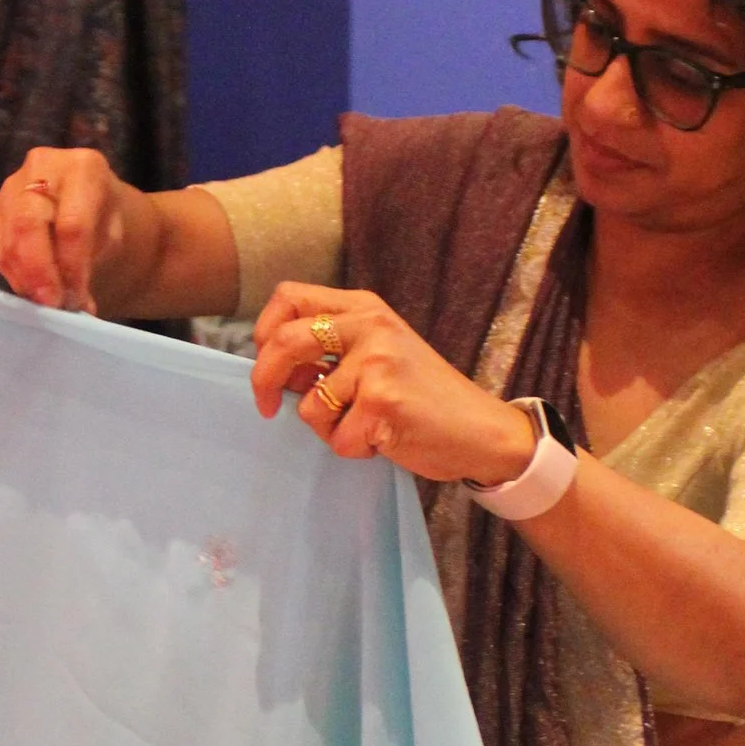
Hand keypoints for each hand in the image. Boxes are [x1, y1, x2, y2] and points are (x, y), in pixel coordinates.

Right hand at [0, 146, 124, 310]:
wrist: (88, 197)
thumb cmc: (103, 215)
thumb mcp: (112, 233)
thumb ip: (92, 261)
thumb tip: (76, 303)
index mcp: (83, 167)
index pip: (72, 223)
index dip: (72, 265)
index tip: (76, 297)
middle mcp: (42, 166)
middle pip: (28, 223)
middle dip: (39, 271)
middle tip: (51, 303)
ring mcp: (14, 184)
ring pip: (8, 237)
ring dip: (25, 277)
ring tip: (44, 301)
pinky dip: (13, 272)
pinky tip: (31, 288)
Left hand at [249, 281, 538, 486]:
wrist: (480, 429)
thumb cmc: (423, 398)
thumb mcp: (378, 356)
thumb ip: (331, 354)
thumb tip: (277, 371)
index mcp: (364, 308)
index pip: (288, 297)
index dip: (264, 331)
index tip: (264, 362)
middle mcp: (370, 325)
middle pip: (284, 342)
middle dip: (265, 380)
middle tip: (267, 407)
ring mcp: (377, 361)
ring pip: (309, 405)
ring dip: (330, 429)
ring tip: (368, 425)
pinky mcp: (382, 398)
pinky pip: (337, 437)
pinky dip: (354, 448)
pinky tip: (385, 439)